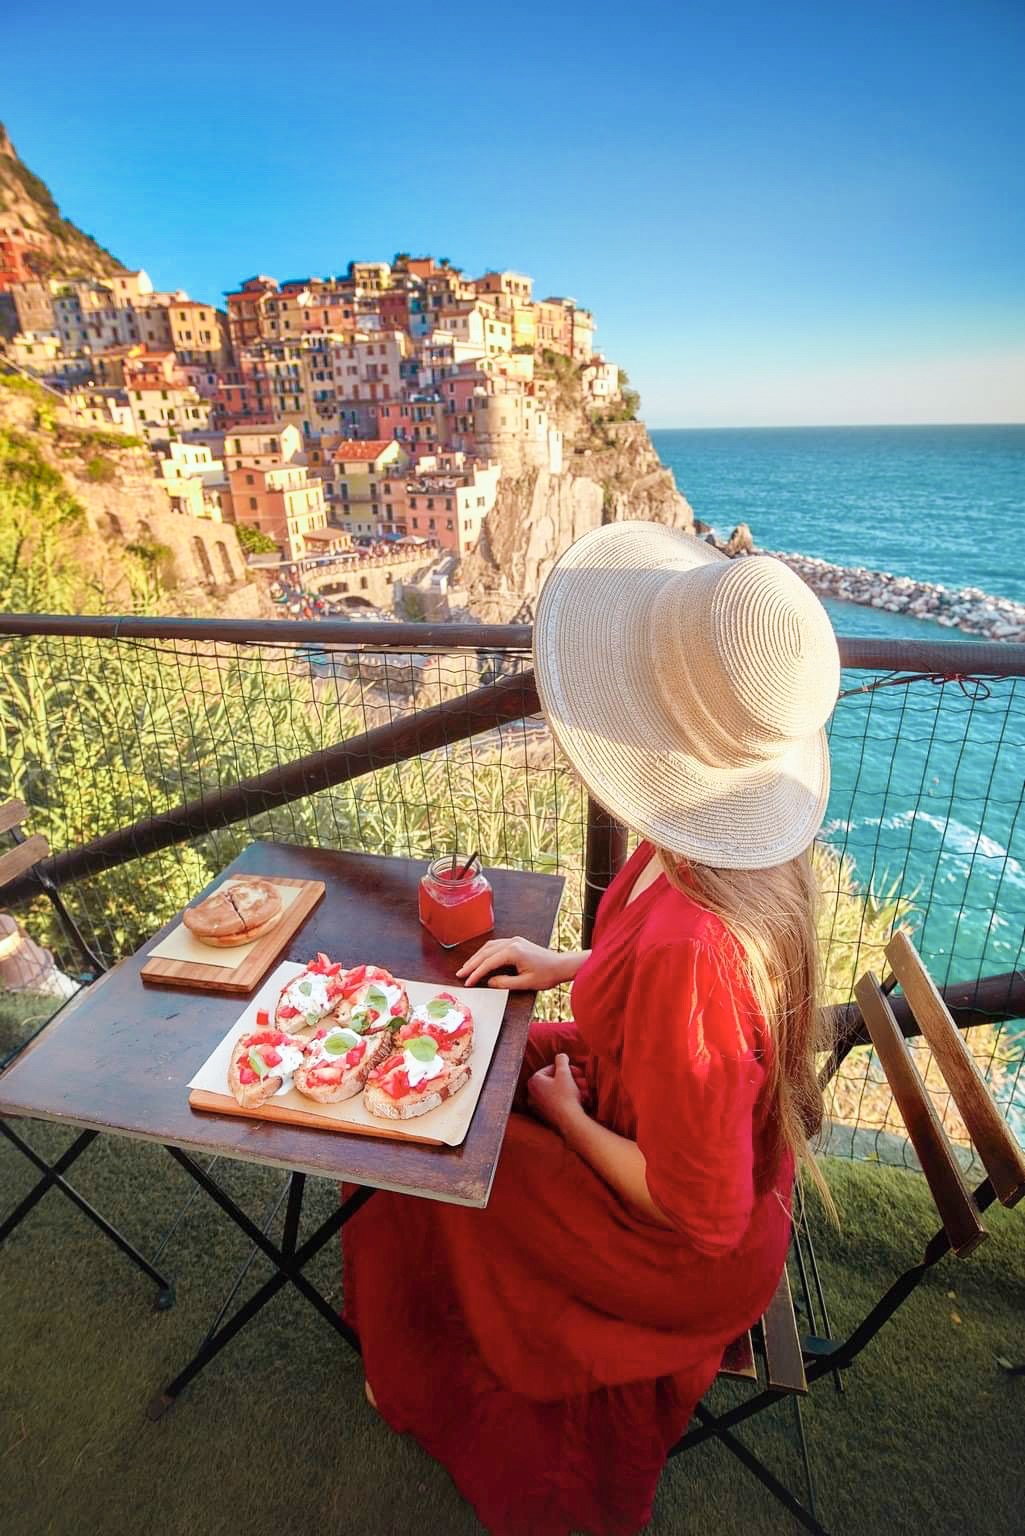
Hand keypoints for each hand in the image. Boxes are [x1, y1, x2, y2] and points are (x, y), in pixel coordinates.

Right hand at [457, 936, 573, 989]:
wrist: (561, 965)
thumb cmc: (547, 974)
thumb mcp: (525, 983)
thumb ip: (505, 983)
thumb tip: (489, 982)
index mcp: (513, 951)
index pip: (488, 963)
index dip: (476, 973)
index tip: (467, 981)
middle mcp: (512, 942)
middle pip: (485, 952)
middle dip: (471, 963)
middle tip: (460, 974)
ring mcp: (514, 940)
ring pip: (489, 947)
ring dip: (477, 957)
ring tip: (467, 968)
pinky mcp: (516, 942)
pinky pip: (496, 945)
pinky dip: (485, 953)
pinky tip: (480, 959)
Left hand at [527, 1053, 589, 1134]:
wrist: (569, 1121)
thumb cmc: (565, 1096)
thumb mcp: (564, 1073)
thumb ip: (561, 1060)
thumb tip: (561, 1056)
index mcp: (534, 1081)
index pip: (551, 1069)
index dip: (566, 1069)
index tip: (576, 1072)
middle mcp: (532, 1094)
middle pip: (555, 1081)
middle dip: (571, 1080)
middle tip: (582, 1081)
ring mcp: (538, 1106)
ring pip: (558, 1092)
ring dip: (572, 1089)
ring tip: (584, 1091)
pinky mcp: (546, 1115)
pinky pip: (557, 1103)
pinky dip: (567, 1100)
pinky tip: (580, 1100)